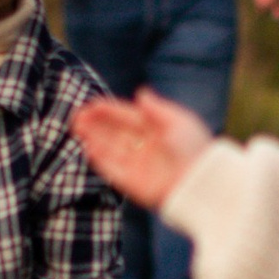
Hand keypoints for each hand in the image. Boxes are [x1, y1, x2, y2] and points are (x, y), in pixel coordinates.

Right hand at [72, 87, 215, 210]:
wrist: (202, 183)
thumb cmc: (195, 149)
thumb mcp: (178, 121)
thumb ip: (157, 108)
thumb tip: (140, 93)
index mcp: (157, 130)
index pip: (127, 118)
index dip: (108, 111)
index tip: (90, 105)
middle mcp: (145, 147)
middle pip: (115, 133)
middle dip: (96, 124)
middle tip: (76, 117)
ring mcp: (138, 166)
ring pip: (110, 150)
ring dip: (94, 139)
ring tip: (76, 128)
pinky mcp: (134, 184)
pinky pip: (112, 170)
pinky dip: (100, 160)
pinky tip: (88, 148)